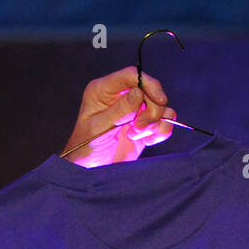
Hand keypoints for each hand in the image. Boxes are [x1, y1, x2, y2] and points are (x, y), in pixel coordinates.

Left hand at [61, 66, 176, 166]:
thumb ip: (119, 111)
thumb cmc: (85, 149)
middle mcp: (120, 97)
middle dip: (151, 110)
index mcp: (103, 91)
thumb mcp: (98, 128)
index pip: (131, 76)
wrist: (89, 172)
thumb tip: (138, 92)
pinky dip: (160, 131)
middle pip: (150, 90)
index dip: (149, 84)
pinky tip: (146, 140)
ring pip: (160, 106)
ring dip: (153, 122)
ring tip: (135, 135)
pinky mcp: (143, 127)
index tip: (159, 100)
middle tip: (137, 128)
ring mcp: (133, 111)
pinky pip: (163, 122)